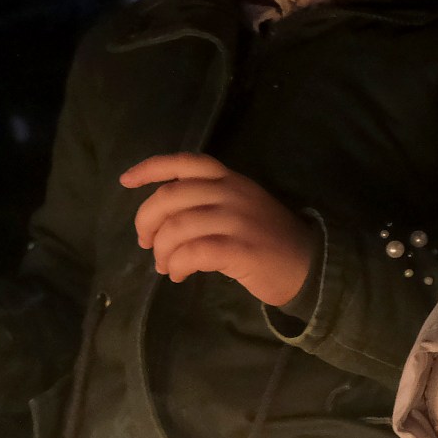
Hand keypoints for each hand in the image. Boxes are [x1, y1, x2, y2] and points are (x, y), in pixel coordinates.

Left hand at [120, 154, 319, 306]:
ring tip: (166, 266)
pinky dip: (177, 265)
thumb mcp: (242, 207)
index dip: (150, 168)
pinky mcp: (240, 249)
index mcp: (231, 180)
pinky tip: (179, 274)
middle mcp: (232, 193)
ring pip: (177, 228)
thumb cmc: (270, 239)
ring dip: (162, 250)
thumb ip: (208, 203)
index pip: (186, 163)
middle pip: (170, 197)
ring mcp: (238, 220)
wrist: (311, 265)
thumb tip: (162, 223)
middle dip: (147, 221)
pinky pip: (193, 253)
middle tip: (145, 243)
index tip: (126, 181)